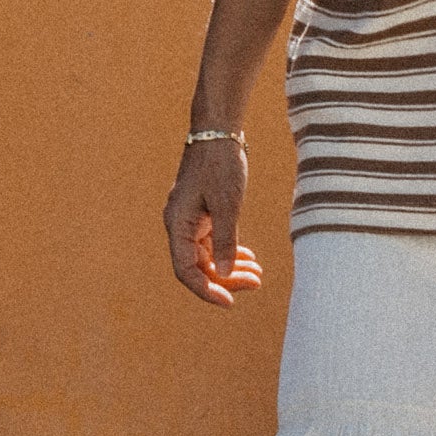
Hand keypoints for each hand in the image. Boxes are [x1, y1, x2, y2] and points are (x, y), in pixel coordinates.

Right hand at [164, 136, 263, 308]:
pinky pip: (213, 243)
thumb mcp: (227, 203)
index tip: (229, 302)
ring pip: (208, 256)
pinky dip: (230, 251)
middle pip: (199, 267)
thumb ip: (226, 240)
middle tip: (256, 283)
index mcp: (177, 225)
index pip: (186, 271)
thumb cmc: (220, 165)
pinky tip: (250, 258)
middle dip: (227, 279)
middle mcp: (179, 226)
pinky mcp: (202, 215)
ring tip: (258, 275)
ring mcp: (190, 221)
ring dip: (232, 267)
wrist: (218, 133)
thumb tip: (226, 274)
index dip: (206, 291)